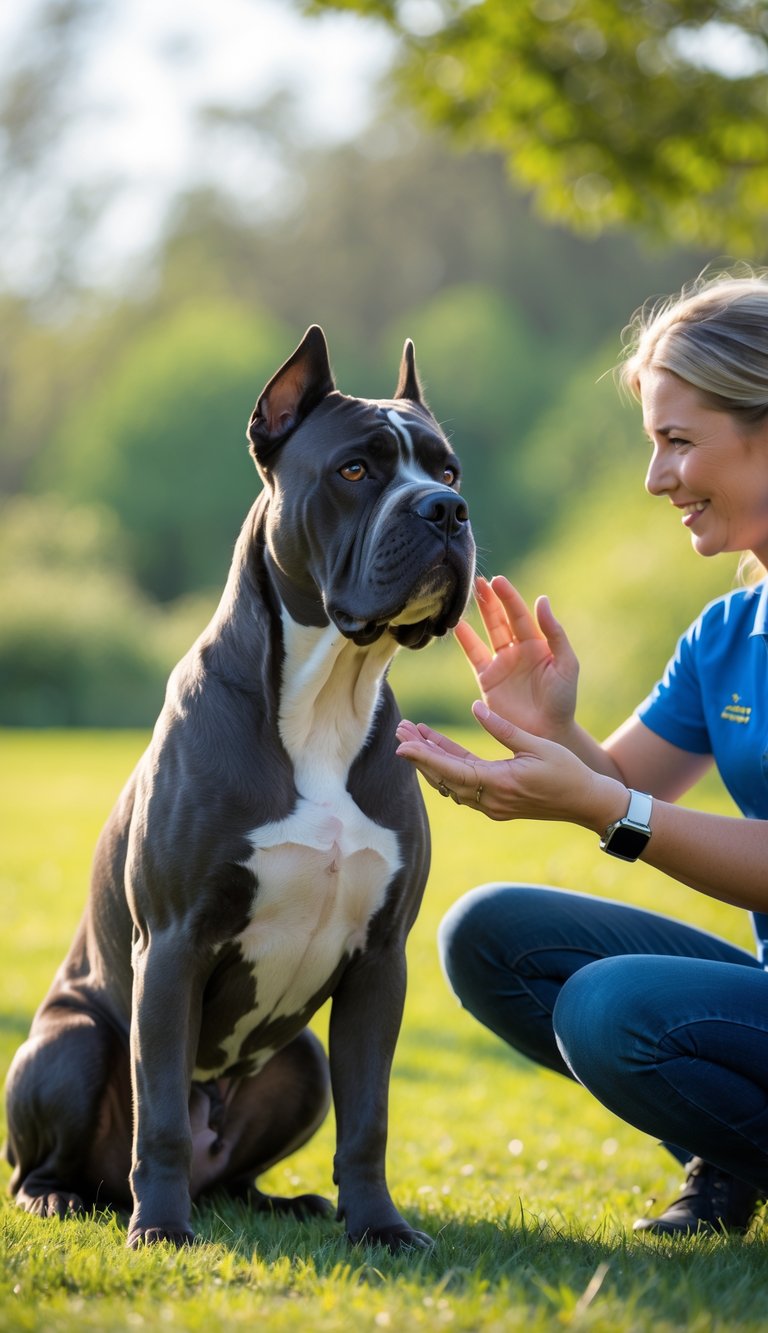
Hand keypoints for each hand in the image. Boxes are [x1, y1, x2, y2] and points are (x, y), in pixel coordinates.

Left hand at [395, 703, 620, 828]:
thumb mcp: (537, 745)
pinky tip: (438, 748)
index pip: (453, 770)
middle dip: (420, 755)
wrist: (588, 803)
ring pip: (452, 783)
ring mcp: (493, 805)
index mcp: (501, 783)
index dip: (424, 757)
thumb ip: (503, 729)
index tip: (401, 744)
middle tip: (399, 731)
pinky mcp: (497, 803)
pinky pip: (465, 785)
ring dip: (432, 760)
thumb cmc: (568, 771)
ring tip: (413, 735)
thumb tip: (475, 708)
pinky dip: (449, 767)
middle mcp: (492, 800)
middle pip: (445, 777)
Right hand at [454, 576, 578, 739]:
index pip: (520, 615)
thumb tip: (542, 600)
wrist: (547, 732)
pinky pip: (474, 655)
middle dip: (490, 599)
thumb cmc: (562, 700)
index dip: (509, 597)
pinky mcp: (487, 679)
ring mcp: (501, 664)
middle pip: (501, 618)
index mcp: (538, 644)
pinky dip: (466, 640)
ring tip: (467, 594)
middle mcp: (518, 650)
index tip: (498, 581)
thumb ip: (555, 633)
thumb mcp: (566, 664)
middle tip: (478, 580)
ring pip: (487, 632)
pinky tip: (458, 626)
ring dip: (479, 614)